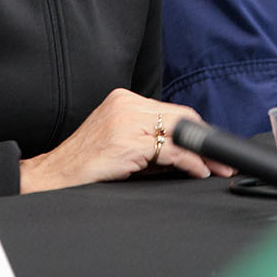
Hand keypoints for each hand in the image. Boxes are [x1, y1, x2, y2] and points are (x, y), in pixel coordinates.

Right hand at [19, 88, 234, 192]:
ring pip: (179, 131)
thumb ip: (150, 141)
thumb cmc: (86, 165)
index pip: (173, 111)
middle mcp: (126, 103)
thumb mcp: (121, 144)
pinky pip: (170, 148)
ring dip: (202, 153)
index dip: (198, 131)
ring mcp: (126, 120)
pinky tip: (196, 171)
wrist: (53, 176)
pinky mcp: (128, 140)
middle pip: (181, 117)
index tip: (213, 148)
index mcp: (124, 100)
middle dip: (206, 141)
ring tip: (215, 168)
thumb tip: (187, 154)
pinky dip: (190, 161)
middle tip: (222, 161)